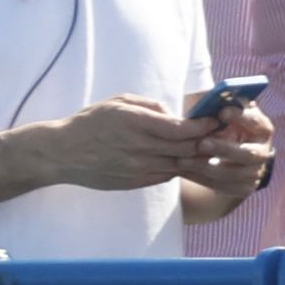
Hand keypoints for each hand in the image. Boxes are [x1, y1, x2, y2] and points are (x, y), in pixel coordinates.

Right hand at [34, 95, 225, 194]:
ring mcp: (139, 169)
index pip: (182, 129)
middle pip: (187, 150)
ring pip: (179, 165)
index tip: (215, 120)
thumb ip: (150, 106)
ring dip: (195, 158)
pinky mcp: (136, 183)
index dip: (204, 126)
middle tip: (219, 134)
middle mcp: (141, 148)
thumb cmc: (91, 122)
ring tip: (206, 148)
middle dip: (206, 142)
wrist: (64, 154)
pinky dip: (177, 167)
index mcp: (137, 123)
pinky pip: (166, 176)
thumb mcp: (119, 101)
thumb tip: (173, 114)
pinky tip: (181, 159)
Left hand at [185, 96, 276, 208]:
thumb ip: (220, 105)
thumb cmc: (223, 125)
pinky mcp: (243, 188)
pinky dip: (201, 179)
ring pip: (232, 174)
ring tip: (183, 161)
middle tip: (201, 143)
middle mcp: (263, 151)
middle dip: (224, 149)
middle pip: (248, 153)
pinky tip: (183, 171)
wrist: (231, 155)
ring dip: (206, 167)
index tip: (221, 112)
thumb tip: (210, 98)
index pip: (256, 121)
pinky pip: (222, 186)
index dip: (240, 116)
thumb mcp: (225, 113)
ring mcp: (255, 172)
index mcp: (262, 128)